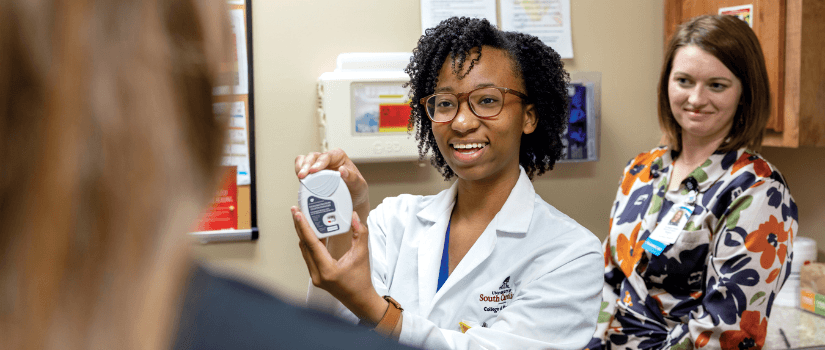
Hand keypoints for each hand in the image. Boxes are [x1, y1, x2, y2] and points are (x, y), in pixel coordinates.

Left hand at [292, 208, 387, 324]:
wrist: (359, 299)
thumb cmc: (361, 280)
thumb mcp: (362, 254)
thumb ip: (360, 233)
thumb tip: (354, 216)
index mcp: (327, 269)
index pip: (312, 244)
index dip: (304, 227)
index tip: (298, 214)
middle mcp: (317, 274)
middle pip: (304, 245)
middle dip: (300, 226)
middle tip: (296, 210)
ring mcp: (314, 276)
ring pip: (304, 250)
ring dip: (303, 234)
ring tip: (302, 217)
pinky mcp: (315, 275)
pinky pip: (308, 255)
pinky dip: (309, 242)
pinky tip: (312, 232)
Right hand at [294, 149, 368, 215]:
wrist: (352, 201)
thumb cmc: (356, 190)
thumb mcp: (359, 185)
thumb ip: (352, 177)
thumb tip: (342, 170)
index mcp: (339, 158)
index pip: (327, 156)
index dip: (319, 162)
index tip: (314, 171)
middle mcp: (328, 160)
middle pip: (313, 156)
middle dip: (307, 165)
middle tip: (303, 176)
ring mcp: (318, 166)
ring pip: (305, 160)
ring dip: (300, 167)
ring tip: (300, 177)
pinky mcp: (312, 174)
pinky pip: (301, 167)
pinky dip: (298, 171)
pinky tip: (299, 179)